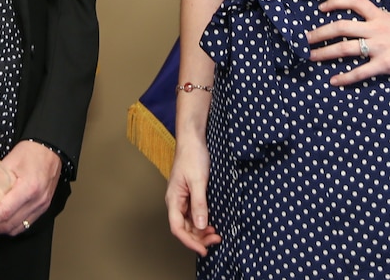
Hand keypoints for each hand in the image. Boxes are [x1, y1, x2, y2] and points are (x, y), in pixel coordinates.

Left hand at [0, 140, 61, 236]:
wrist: (51, 149)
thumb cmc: (31, 151)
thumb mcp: (10, 160)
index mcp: (28, 188)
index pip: (3, 212)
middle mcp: (37, 201)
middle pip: (8, 224)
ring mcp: (41, 206)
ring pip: (16, 228)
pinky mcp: (43, 207)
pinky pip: (24, 225)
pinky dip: (10, 228)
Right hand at [165, 141, 221, 255]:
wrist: (193, 139)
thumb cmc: (192, 156)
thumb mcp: (198, 181)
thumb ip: (199, 204)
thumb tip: (201, 226)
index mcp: (173, 199)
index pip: (177, 228)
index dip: (190, 241)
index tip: (204, 250)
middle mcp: (176, 201)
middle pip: (183, 228)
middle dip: (198, 237)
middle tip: (216, 240)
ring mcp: (182, 198)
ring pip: (189, 222)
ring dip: (201, 231)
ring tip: (216, 234)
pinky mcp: (190, 194)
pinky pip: (194, 214)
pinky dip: (203, 221)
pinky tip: (212, 223)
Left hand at [306, 0, 389, 84]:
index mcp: (381, 16)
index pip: (353, 2)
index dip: (334, 2)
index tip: (321, 8)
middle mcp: (376, 29)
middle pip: (340, 26)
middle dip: (319, 32)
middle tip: (304, 38)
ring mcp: (379, 46)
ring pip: (344, 47)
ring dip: (324, 52)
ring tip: (310, 57)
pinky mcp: (385, 64)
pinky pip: (360, 71)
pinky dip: (345, 76)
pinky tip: (333, 81)